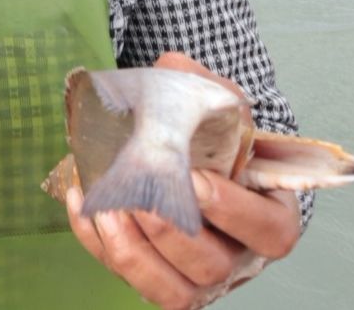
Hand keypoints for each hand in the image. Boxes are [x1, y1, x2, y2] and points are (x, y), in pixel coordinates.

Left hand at [65, 52, 301, 308]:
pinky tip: (82, 204)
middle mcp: (237, 254)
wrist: (187, 158)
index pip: (271, 230)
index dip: (234, 211)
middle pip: (212, 265)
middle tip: (139, 199)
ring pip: (173, 290)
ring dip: (132, 251)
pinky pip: (130, 280)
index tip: (195, 180)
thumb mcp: (217, 107)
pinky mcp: (156, 278)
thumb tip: (171, 66)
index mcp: (268, 214)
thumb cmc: (211, 139)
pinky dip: (100, 246)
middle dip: (170, 234)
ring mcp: (197, 274)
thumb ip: (201, 86)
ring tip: (105, 207)